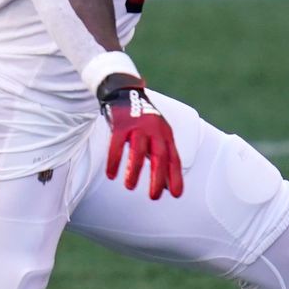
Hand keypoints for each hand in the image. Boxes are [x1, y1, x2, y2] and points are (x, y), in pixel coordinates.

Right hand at [99, 80, 183, 199]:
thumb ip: (161, 156)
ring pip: (138, 151)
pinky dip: (114, 160)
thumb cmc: (143, 121)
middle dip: (158, 177)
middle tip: (154, 196)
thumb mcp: (157, 135)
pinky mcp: (120, 124)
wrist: (125, 93)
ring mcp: (137, 126)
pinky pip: (116, 145)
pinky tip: (111, 174)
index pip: (173, 158)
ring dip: (134, 170)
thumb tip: (166, 184)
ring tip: (129, 187)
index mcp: (166, 134)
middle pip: (159, 156)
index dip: (176, 176)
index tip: (176, 194)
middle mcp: (154, 130)